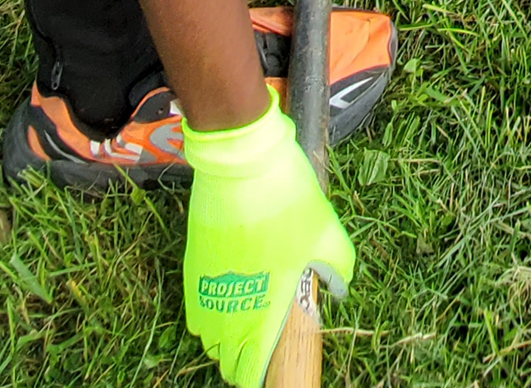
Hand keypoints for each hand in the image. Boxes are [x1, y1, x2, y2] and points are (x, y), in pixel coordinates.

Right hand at [181, 103, 355, 387]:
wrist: (242, 163)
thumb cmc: (287, 199)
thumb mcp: (327, 231)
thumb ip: (337, 268)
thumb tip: (337, 290)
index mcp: (262, 305)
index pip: (249, 365)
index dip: (254, 377)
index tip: (264, 377)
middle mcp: (228, 305)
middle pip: (224, 356)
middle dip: (238, 360)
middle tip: (256, 352)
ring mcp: (206, 286)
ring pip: (205, 335)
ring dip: (221, 339)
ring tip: (240, 330)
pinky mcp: (192, 265)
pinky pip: (194, 308)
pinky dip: (206, 316)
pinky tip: (223, 304)